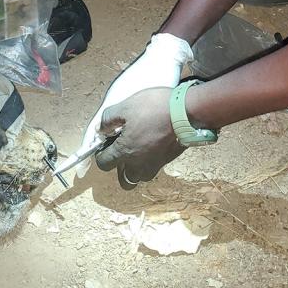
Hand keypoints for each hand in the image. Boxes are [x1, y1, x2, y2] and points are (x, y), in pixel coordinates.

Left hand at [74, 33, 191, 176]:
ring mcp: (155, 164)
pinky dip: (150, 160)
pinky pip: (155, 166)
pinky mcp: (168, 160)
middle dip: (119, 169)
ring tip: (138, 148)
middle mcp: (139, 164)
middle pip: (124, 180)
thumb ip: (108, 119)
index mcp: (125, 152)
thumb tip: (102, 128)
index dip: (101, 153)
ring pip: (141, 176)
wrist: (186, 111)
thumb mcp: (125, 107)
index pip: (104, 164)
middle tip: (122, 150)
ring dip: (136, 167)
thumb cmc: (154, 108)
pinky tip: (152, 143)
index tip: (106, 142)